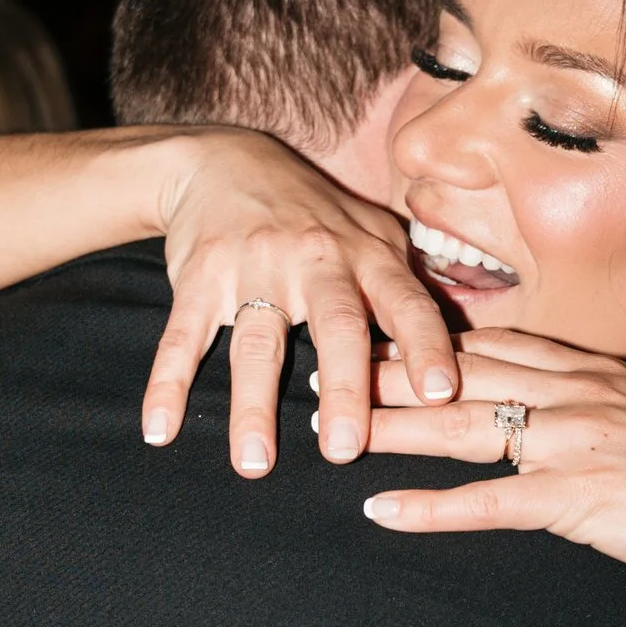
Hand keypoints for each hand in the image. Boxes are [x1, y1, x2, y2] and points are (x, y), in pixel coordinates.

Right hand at [140, 133, 460, 475]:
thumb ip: (408, 286)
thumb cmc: (313, 212)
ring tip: (254, 465)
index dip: (426, 345)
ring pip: (256, 341)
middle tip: (343, 448)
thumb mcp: (371, 232)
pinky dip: (167, 383)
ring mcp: (254, 267)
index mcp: (365, 254)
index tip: (441, 393)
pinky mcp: (199, 276)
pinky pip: (182, 335)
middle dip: (341, 387)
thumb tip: (465, 347)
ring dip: (252, 405)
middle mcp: (315, 259)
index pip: (406, 303)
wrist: (223, 160)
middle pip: (334, 325)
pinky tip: (160, 430)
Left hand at [357, 329, 625, 602]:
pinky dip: (431, 509)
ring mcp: (574, 444)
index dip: (438, 338)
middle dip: (393, 367)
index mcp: (604, 374)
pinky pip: (488, 504)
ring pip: (462, 428)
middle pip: (464, 373)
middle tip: (328, 362)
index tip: (388, 328)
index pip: (505, 346)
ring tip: (333, 426)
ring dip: (392, 428)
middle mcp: (579, 396)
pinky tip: (381, 512)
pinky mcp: (577, 499)